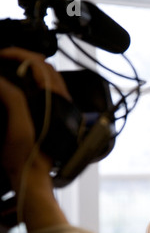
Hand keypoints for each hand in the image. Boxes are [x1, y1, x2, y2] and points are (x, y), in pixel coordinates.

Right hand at [0, 47, 68, 229]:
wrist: (34, 177)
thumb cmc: (28, 157)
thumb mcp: (17, 127)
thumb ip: (13, 99)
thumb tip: (1, 80)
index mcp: (56, 102)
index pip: (41, 66)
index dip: (18, 55)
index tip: (0, 54)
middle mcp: (62, 103)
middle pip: (45, 68)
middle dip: (22, 58)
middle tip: (2, 58)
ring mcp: (59, 109)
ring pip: (47, 78)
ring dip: (27, 68)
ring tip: (7, 67)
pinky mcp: (54, 117)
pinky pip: (45, 90)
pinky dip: (31, 81)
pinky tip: (16, 84)